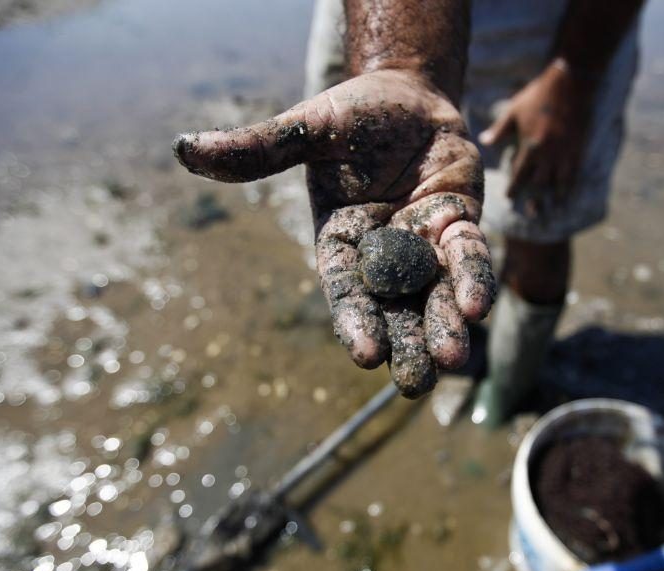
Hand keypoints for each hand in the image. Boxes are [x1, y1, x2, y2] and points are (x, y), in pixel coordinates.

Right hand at [173, 70, 494, 397]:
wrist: (408, 95)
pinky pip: (469, 257)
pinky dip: (474, 280)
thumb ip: (259, 148)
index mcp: (340, 239)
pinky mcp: (460, 226)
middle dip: (406, 342)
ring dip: (444, 325)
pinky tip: (479, 308)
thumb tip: (185, 148)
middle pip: (393, 305)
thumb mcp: (307, 129)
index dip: (355, 319)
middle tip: (415, 382)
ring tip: (451, 360)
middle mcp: (382, 252)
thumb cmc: (352, 115)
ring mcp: (424, 243)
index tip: (367, 354)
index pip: (346, 287)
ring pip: (434, 293)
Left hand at [479, 59, 597, 209]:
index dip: (514, 188)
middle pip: (540, 183)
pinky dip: (570, 185)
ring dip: (554, 197)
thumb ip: (499, 130)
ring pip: (559, 182)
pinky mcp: (578, 149)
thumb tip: (484, 141)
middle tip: (531, 213)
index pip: (520, 174)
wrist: (570, 84)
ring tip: (552, 209)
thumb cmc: (538, 95)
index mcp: (530, 146)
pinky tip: (568, 193)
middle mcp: (548, 154)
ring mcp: (564, 153)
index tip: (509, 197)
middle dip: (535, 198)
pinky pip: (574, 172)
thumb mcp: (514, 110)